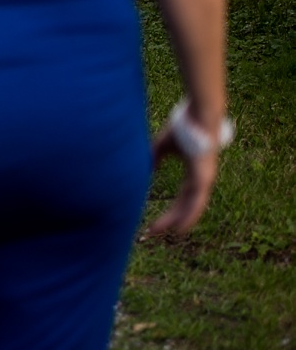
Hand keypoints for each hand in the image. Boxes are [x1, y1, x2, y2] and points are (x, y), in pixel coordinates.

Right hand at [146, 119, 219, 234]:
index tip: (154, 222)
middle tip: (152, 232)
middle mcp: (201, 180)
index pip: (180, 198)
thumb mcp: (164, 145)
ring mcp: (204, 180)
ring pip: (192, 208)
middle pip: (185, 207)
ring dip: (178, 222)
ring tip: (164, 234)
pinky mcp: (204, 177)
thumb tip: (146, 169)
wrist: (198, 115)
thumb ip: (156, 158)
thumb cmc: (184, 127)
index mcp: (193, 174)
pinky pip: (197, 201)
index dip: (169, 211)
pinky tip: (180, 227)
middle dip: (169, 220)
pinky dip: (189, 216)